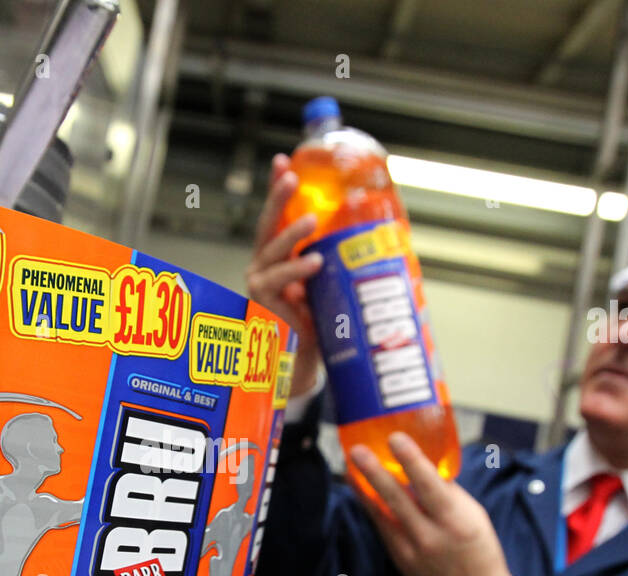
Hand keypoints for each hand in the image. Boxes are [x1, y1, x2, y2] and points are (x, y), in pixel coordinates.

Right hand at [245, 153, 322, 399]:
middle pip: (267, 224)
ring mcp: (258, 282)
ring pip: (273, 249)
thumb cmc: (314, 323)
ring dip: (291, 233)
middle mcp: (263, 264)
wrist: (301, 364)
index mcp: (278, 256)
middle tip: (289, 174)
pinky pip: (279, 280)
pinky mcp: (260, 301)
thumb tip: (369, 233)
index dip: (278, 189)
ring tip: (310, 221)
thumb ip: (333, 262)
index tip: (284, 160)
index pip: (277, 216)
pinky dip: (297, 270)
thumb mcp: (326, 286)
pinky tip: (314, 262)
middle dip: (277, 197)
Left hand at [351, 433, 518, 575]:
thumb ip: (449, 493)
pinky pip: (381, 525)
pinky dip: (370, 504)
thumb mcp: (475, 517)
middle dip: (374, 472)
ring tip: (351, 464)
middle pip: (396, 498)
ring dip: (364, 486)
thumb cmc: (480, 552)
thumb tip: (425, 466)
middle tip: (357, 451)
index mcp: (456, 521)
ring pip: (381, 512)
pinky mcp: (398, 558)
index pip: (430, 485)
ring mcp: (410, 549)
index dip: (411, 460)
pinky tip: (362, 488)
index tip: (396, 439)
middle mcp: (430, 535)